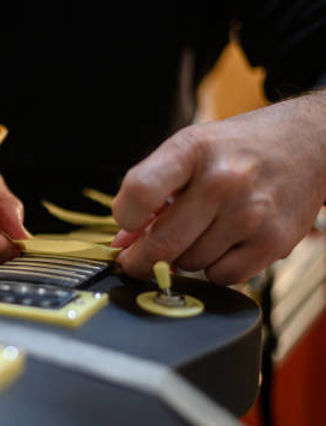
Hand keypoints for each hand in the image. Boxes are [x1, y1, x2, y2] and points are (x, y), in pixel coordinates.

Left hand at [112, 92, 325, 284]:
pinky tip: (223, 244)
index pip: (140, 192)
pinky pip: (221, 277)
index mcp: (192, 149)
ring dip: (184, 258)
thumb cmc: (235, 150)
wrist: (308, 144)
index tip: (127, 224)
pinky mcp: (273, 241)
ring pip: (190, 264)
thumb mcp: (187, 152)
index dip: (125, 216)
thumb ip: (151, 193)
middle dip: (142, 258)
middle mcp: (224, 180)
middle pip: (163, 242)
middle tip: (137, 259)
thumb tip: (123, 242)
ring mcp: (251, 213)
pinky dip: (214, 268)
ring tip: (199, 233)